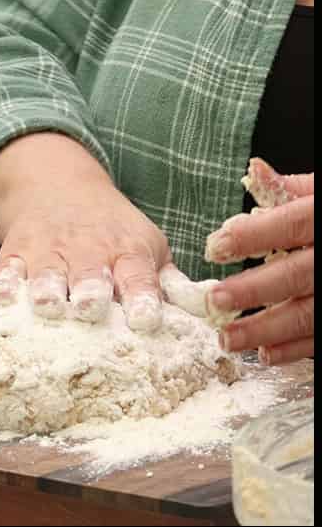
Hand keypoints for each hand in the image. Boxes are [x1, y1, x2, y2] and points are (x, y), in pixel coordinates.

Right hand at [0, 132, 173, 332]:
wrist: (58, 188)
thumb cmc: (110, 232)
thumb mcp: (146, 246)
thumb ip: (168, 283)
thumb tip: (208, 312)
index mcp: (126, 252)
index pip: (138, 276)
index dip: (142, 298)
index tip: (146, 320)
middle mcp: (88, 251)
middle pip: (90, 274)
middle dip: (90, 291)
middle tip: (91, 308)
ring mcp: (49, 252)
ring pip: (47, 273)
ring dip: (47, 290)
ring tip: (48, 306)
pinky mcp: (15, 253)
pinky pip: (6, 270)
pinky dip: (3, 285)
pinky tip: (1, 299)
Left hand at [202, 166, 313, 365]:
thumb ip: (292, 190)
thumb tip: (254, 173)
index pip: (293, 222)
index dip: (254, 235)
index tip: (215, 246)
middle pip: (297, 275)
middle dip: (254, 290)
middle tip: (215, 299)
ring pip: (306, 314)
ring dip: (264, 330)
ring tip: (227, 338)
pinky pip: (320, 338)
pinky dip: (293, 349)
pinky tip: (265, 353)